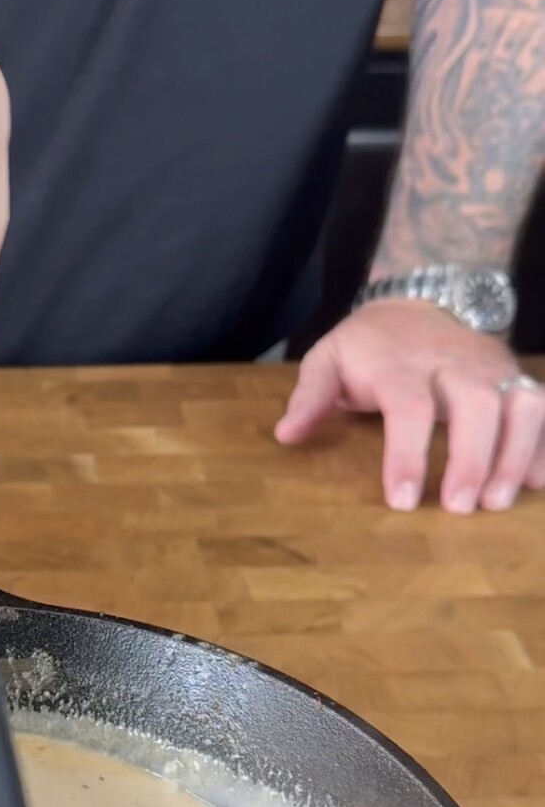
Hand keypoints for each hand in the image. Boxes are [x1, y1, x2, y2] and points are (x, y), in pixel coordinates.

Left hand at [275, 300, 544, 511]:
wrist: (421, 298)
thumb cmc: (371, 344)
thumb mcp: (329, 358)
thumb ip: (310, 396)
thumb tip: (286, 435)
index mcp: (401, 365)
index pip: (409, 409)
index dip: (406, 455)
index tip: (402, 501)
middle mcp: (454, 365)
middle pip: (476, 404)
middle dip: (472, 458)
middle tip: (460, 508)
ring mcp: (491, 369)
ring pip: (520, 403)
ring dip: (516, 453)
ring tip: (498, 502)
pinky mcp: (515, 377)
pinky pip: (542, 405)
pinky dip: (544, 444)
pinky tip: (538, 483)